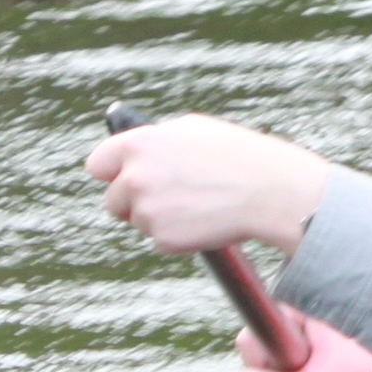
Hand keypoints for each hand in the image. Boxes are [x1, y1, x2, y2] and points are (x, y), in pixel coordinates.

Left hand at [86, 113, 329, 256]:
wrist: (272, 192)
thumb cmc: (239, 156)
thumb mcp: (194, 131)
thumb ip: (155, 139)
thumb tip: (128, 144)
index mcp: (140, 144)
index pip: (98, 164)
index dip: (113, 174)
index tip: (124, 180)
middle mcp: (136, 176)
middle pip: (113, 200)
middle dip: (135, 202)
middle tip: (172, 197)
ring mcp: (147, 208)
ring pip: (139, 221)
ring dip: (161, 218)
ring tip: (199, 204)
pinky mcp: (162, 237)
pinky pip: (160, 240)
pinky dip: (180, 235)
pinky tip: (206, 219)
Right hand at [228, 305, 371, 371]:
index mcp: (302, 311)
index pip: (254, 331)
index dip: (261, 358)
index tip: (283, 371)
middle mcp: (309, 313)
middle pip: (267, 342)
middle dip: (278, 367)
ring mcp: (320, 328)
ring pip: (284, 354)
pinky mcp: (330, 344)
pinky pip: (302, 359)